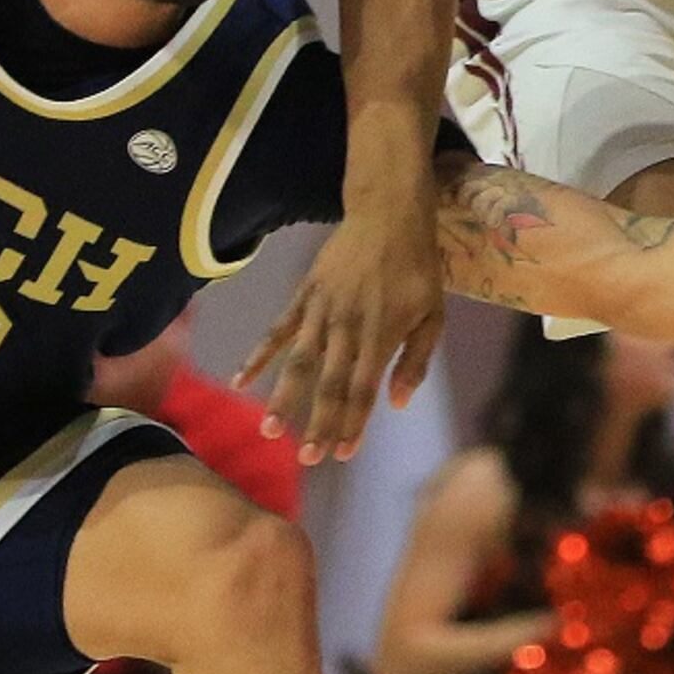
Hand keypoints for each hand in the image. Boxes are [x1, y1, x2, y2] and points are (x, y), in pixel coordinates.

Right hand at [238, 202, 445, 464]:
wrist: (388, 215)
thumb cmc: (417, 270)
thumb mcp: (433, 315)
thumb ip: (416, 360)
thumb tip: (396, 403)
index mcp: (381, 334)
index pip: (363, 389)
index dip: (351, 423)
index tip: (341, 454)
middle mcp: (347, 326)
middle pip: (329, 383)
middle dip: (318, 423)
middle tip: (307, 459)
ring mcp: (321, 310)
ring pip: (299, 362)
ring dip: (283, 398)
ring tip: (269, 431)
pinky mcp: (304, 296)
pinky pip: (277, 330)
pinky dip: (258, 355)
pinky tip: (239, 380)